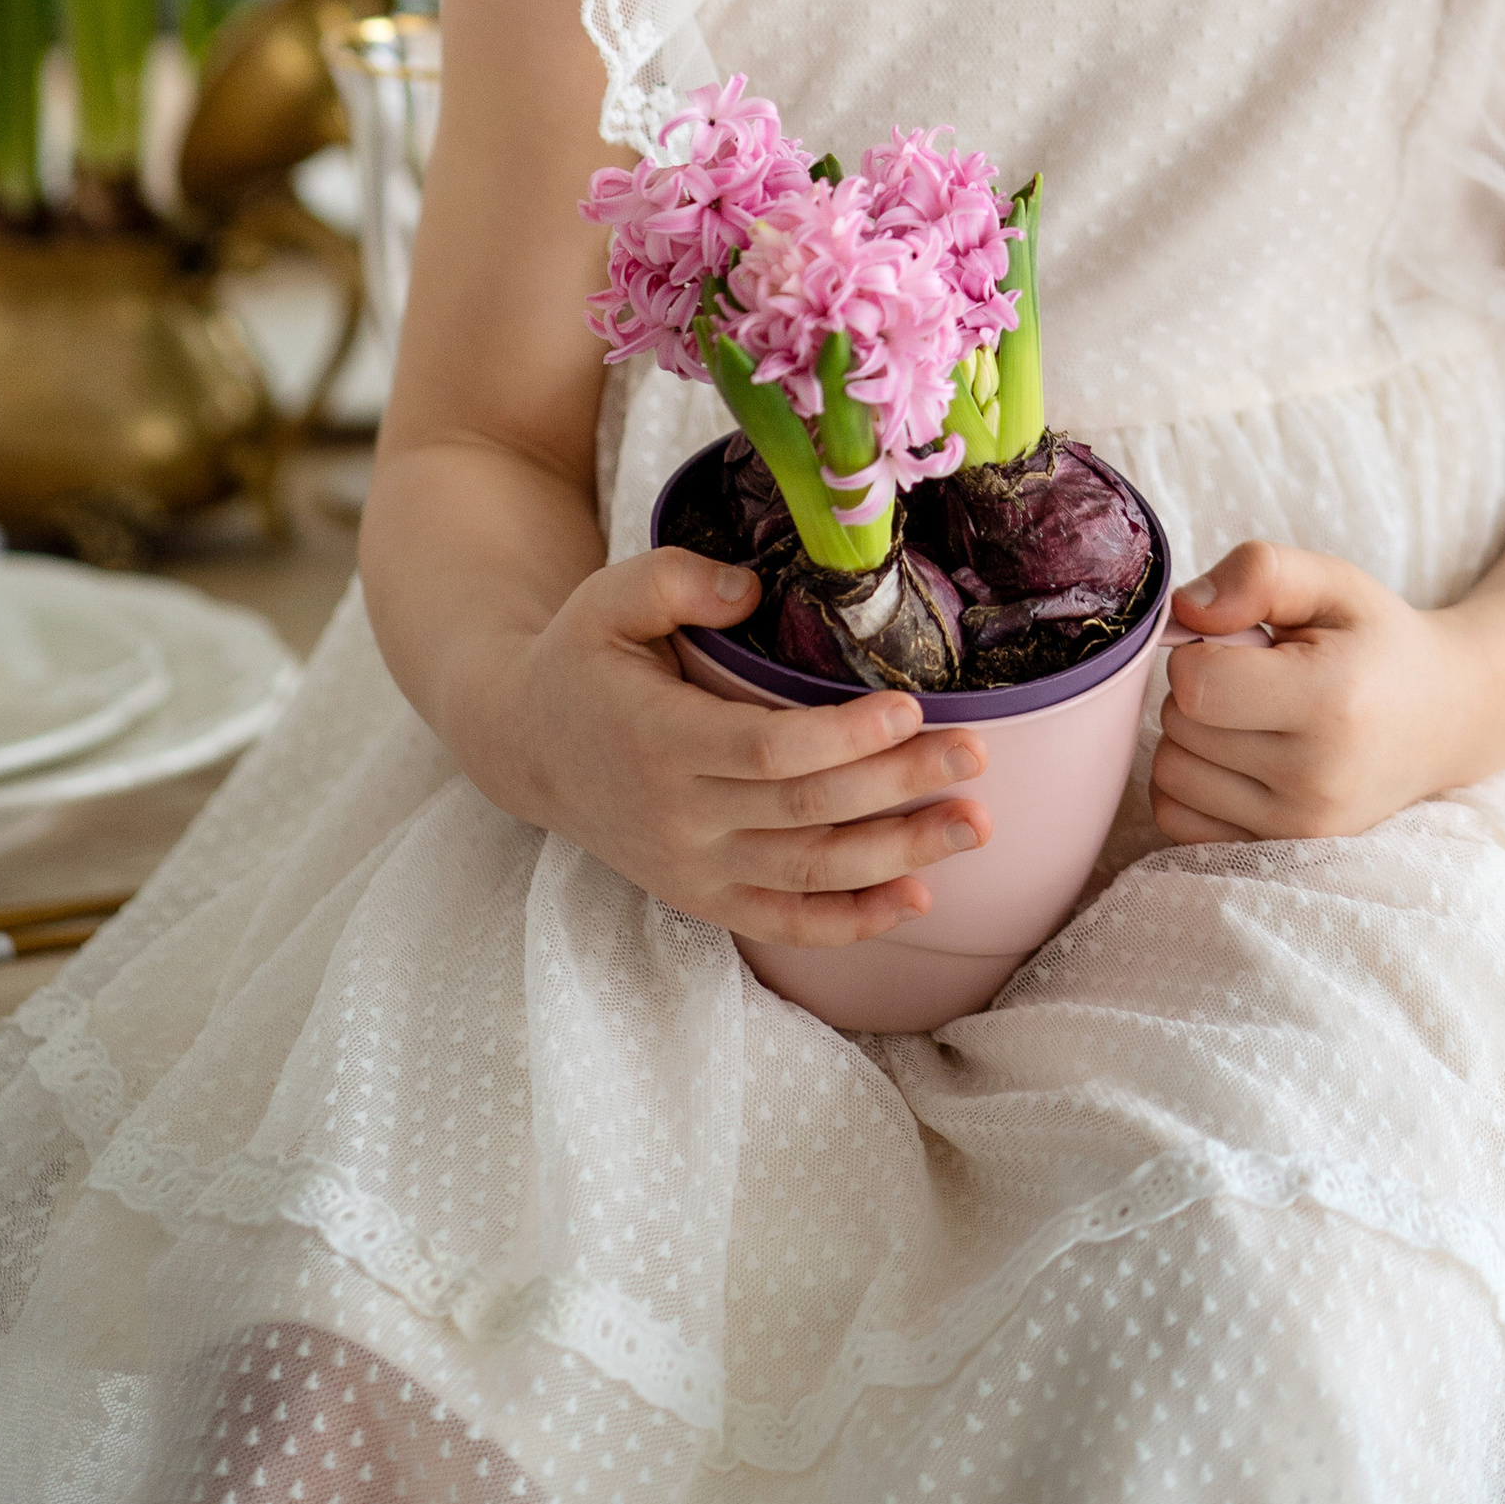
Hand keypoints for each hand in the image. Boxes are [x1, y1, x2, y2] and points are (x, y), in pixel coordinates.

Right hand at [477, 547, 993, 948]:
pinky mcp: (699, 898)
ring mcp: (689, 867)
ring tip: (973, 826)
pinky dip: (851, 921)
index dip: (846, 738)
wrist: (526, 745)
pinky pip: (783, 922)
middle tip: (977, 757)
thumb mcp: (610, 597)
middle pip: (805, 814)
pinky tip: (916, 898)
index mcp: (657, 739)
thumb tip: (753, 590)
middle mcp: (676, 816)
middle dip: (900, 788)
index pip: (768, 751)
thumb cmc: (583, 659)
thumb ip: (678, 581)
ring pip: (807, 874)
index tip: (913, 709)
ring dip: (898, 856)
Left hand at [1150, 542, 1478, 844]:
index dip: (1198, 650)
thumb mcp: (1332, 581)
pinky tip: (1231, 758)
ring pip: (1171, 777)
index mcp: (1330, 700)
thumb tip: (1184, 612)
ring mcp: (1301, 827)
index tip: (1238, 643)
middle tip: (1252, 678)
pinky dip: (1188, 786)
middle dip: (1198, 691)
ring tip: (1247, 717)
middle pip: (1180, 728)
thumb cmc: (1377, 641)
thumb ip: (1257, 572)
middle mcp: (1317, 778)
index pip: (1197, 683)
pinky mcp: (1285, 853)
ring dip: (1190, 739)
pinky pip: (1180, 823)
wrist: (1445, 718)